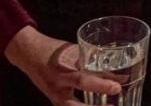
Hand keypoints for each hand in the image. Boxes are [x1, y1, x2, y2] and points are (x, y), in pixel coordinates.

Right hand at [4, 27, 120, 105]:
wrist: (29, 54)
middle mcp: (57, 86)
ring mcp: (54, 97)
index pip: (82, 79)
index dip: (100, 85)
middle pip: (74, 105)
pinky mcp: (55, 101)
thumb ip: (96, 66)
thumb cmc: (55, 50)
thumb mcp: (77, 53)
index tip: (116, 88)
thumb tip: (121, 78)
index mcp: (62, 70)